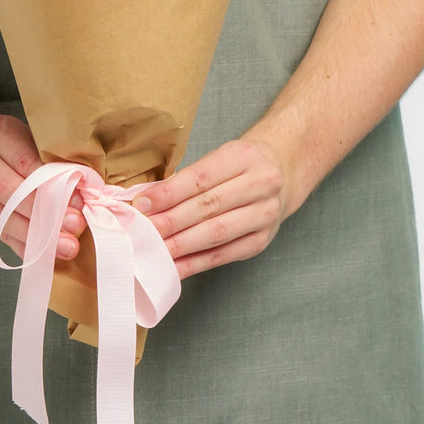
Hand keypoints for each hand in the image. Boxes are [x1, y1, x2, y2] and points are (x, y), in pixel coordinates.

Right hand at [0, 114, 85, 260]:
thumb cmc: (8, 143)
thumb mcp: (27, 135)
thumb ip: (48, 157)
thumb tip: (82, 187)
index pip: (24, 161)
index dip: (52, 182)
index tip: (79, 200)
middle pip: (9, 192)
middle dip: (44, 213)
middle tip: (75, 226)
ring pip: (3, 218)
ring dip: (37, 236)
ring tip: (66, 246)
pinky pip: (0, 234)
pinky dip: (24, 246)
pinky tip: (46, 255)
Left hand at [133, 138, 289, 279]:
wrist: (282, 173)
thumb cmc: (239, 166)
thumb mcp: (219, 158)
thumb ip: (187, 178)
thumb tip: (147, 202)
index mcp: (244, 156)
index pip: (200, 177)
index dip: (168, 193)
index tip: (141, 205)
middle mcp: (261, 184)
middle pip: (208, 207)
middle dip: (170, 222)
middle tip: (142, 232)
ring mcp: (265, 214)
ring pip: (216, 233)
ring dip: (181, 245)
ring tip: (154, 251)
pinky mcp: (261, 241)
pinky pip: (223, 255)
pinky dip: (196, 263)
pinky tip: (175, 267)